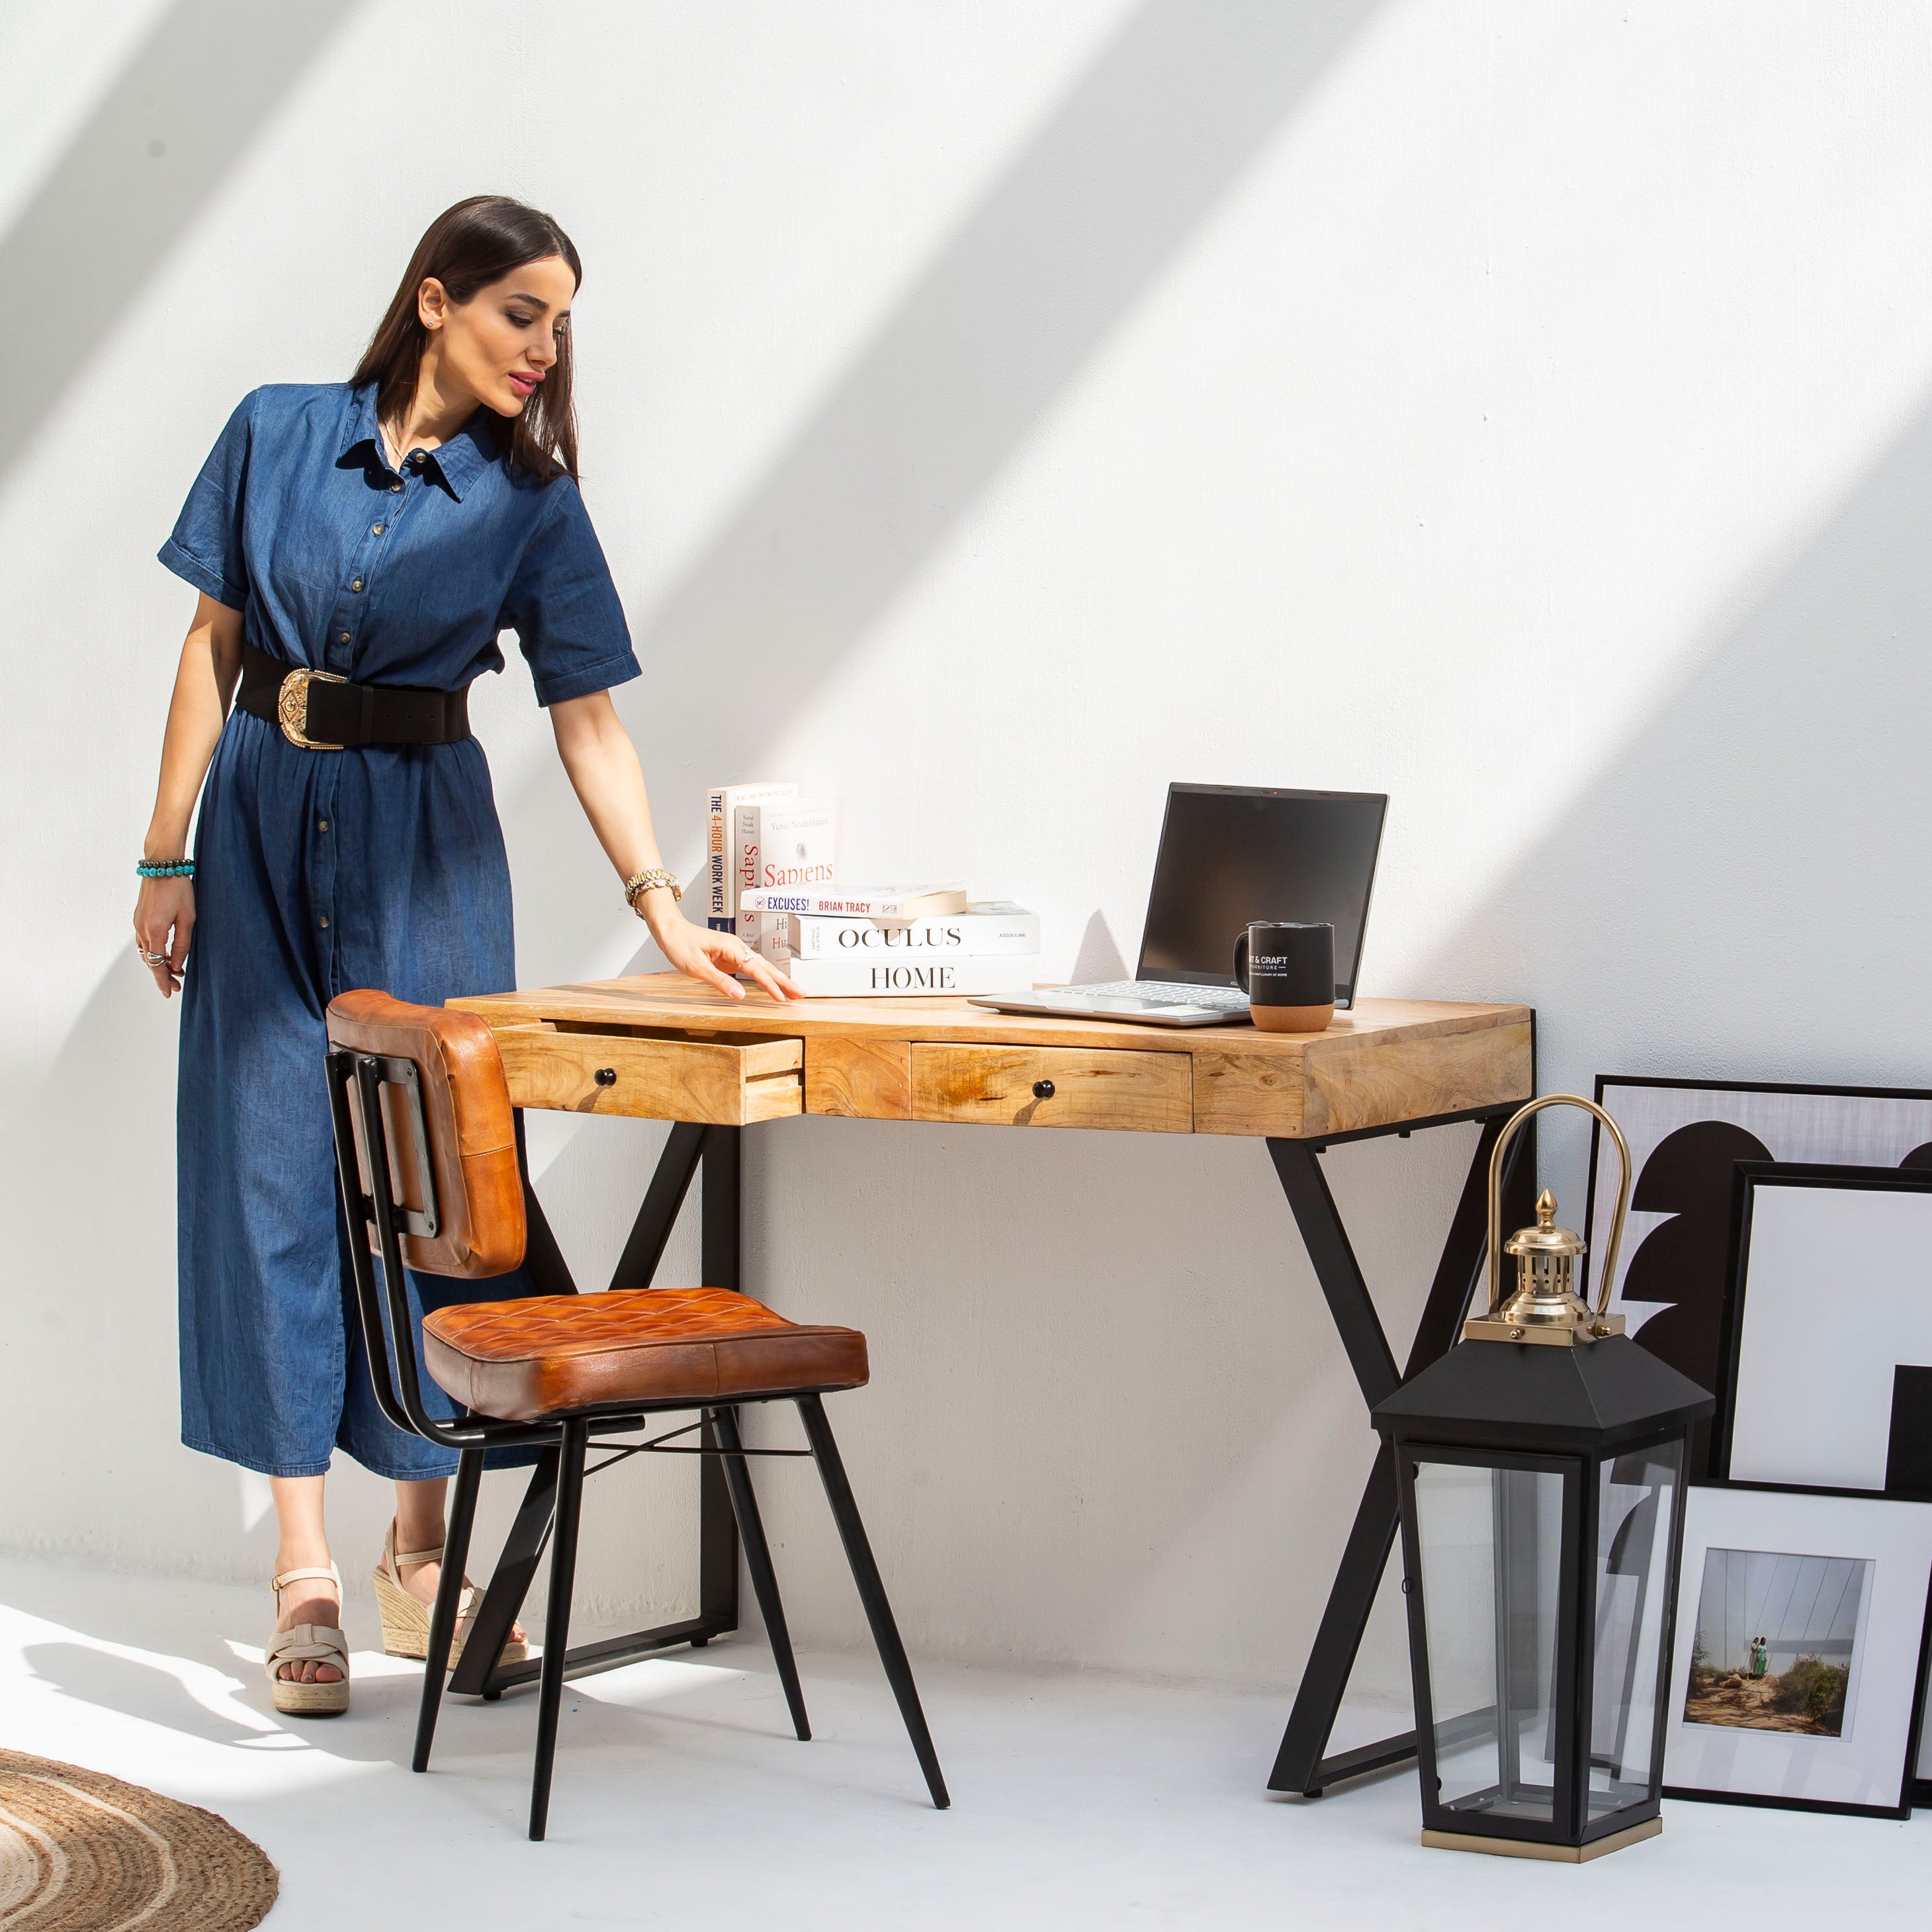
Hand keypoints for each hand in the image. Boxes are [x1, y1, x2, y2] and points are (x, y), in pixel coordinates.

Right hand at [134, 875, 194, 997]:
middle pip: (150, 961)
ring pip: (145, 952)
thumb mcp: (188, 918)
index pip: (157, 964)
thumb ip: (182, 944)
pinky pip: (143, 941)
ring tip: (174, 971)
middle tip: (177, 985)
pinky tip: (164, 954)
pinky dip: (153, 951)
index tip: (169, 993)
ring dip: (157, 963)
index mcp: (154, 931)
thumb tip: (176, 965)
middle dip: (162, 975)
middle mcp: (141, 929)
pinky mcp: (138, 917)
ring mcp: (137, 923)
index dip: (163, 980)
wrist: (162, 865)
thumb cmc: (180, 889)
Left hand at [650, 907, 801, 1001]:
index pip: (756, 970)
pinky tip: (770, 984)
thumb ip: (719, 981)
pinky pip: (751, 968)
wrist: (669, 929)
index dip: (770, 985)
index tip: (782, 998)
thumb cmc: (680, 944)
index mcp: (731, 948)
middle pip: (765, 966)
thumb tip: (740, 995)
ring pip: (760, 967)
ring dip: (777, 979)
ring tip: (792, 991)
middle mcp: (736, 948)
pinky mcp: (729, 957)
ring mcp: (734, 952)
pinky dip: (764, 977)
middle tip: (801, 993)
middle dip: (784, 981)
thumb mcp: (696, 967)